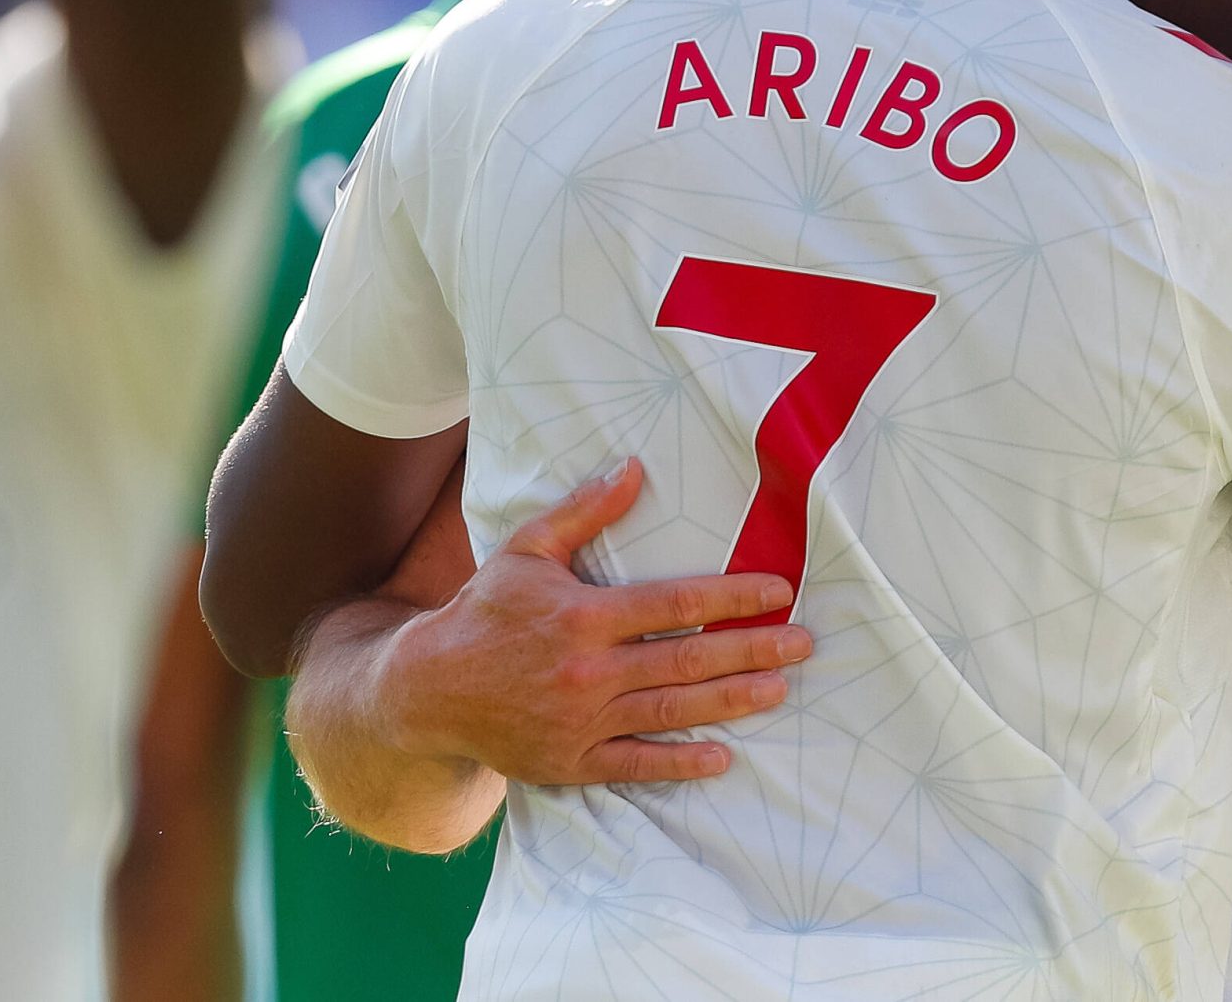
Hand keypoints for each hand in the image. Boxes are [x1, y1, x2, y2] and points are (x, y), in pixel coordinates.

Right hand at [381, 458, 812, 784]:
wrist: (428, 691)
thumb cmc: (484, 611)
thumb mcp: (527, 550)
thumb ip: (583, 512)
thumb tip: (633, 467)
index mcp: (583, 615)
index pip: (674, 604)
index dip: (731, 597)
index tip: (778, 591)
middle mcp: (588, 670)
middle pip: (687, 659)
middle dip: (751, 650)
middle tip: (804, 644)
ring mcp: (582, 720)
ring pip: (671, 711)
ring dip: (731, 701)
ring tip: (779, 690)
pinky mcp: (572, 760)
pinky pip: (636, 764)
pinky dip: (679, 762)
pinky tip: (722, 756)